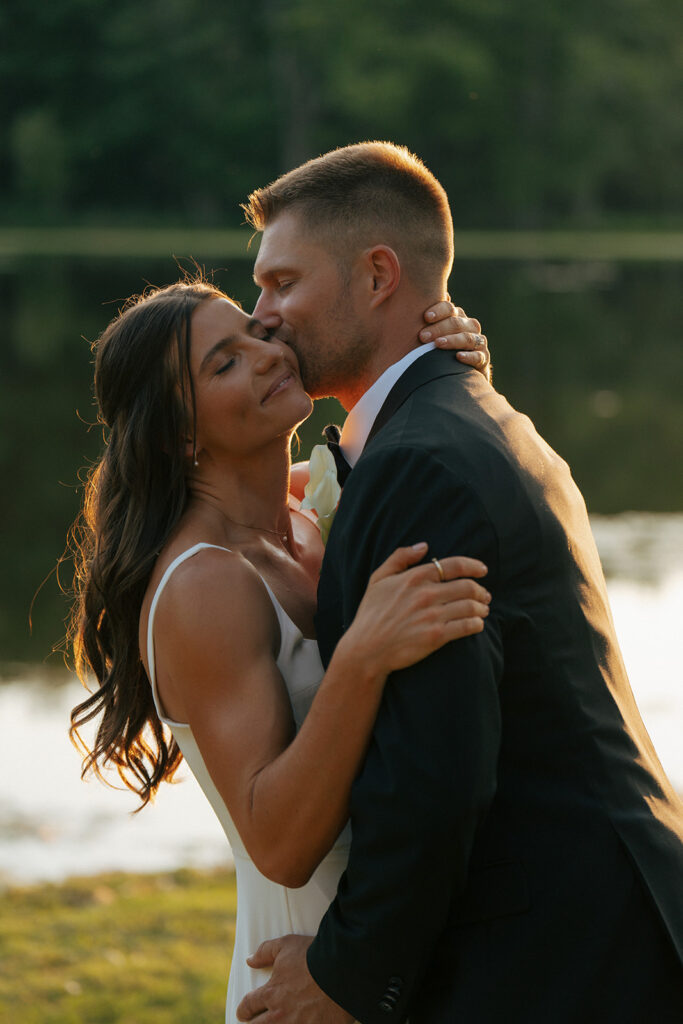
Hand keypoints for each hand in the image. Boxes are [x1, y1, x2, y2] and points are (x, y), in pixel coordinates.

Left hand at [236, 934, 352, 1022]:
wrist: (343, 972)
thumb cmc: (314, 956)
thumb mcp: (286, 945)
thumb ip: (265, 951)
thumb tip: (250, 960)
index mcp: (271, 993)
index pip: (248, 1006)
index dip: (244, 1010)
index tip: (243, 1012)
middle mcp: (280, 1015)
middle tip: (255, 1022)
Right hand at [340, 543, 489, 679]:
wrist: (366, 649)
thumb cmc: (371, 614)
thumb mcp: (378, 579)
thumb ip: (399, 558)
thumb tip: (424, 546)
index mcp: (414, 578)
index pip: (454, 565)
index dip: (474, 566)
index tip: (483, 570)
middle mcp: (426, 594)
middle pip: (467, 586)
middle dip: (481, 590)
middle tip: (485, 595)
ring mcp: (432, 616)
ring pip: (471, 606)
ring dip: (482, 608)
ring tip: (483, 610)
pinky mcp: (436, 636)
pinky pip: (467, 626)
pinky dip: (477, 624)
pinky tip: (477, 624)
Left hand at [420, 300, 490, 379]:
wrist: (459, 373)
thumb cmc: (439, 350)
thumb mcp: (432, 334)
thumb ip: (426, 321)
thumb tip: (412, 302)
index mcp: (457, 317)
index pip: (449, 308)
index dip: (439, 310)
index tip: (426, 317)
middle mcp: (469, 326)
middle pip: (456, 323)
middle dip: (439, 328)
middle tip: (422, 336)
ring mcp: (478, 342)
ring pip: (467, 338)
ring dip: (452, 340)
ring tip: (437, 344)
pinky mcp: (483, 358)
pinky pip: (478, 356)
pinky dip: (469, 356)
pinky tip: (458, 357)